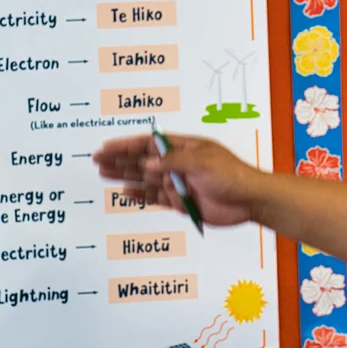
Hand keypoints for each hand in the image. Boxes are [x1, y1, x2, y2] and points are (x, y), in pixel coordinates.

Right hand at [93, 134, 261, 226]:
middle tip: (97, 160)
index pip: (149, 144)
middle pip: (142, 161)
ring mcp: (178, 183)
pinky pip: (155, 198)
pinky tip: (124, 193)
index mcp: (184, 148)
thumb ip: (173, 163)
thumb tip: (147, 165)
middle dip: (119, 159)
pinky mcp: (181, 202)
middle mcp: (178, 164)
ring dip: (124, 176)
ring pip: (145, 179)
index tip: (106, 147)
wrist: (249, 201)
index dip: (126, 145)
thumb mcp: (203, 162)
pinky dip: (140, 196)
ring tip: (103, 173)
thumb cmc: (233, 175)